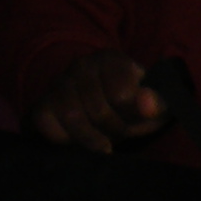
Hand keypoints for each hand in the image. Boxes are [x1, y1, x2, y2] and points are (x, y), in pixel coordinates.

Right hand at [26, 49, 165, 151]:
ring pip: (73, 118)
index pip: (122, 96)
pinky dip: (66, 139)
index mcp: (112, 59)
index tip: (134, 116)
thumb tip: (147, 106)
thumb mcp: (156, 107)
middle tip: (120, 132)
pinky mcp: (41, 104)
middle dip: (114, 130)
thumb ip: (158, 104)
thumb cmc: (134, 110)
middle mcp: (81, 65)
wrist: (106, 118)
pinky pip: (49, 125)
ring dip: (92, 138)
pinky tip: (77, 139)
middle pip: (99, 111)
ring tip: (103, 141)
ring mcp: (58, 83)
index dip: (131, 116)